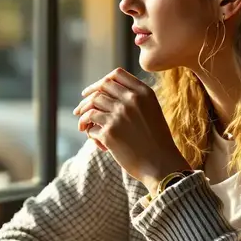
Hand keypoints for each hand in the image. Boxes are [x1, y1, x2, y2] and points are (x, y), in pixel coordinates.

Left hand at [73, 68, 191, 191]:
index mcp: (144, 93)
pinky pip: (91, 128)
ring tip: (82, 126)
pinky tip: (96, 141)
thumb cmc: (156, 141)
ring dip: (83, 116)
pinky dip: (89, 133)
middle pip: (101, 88)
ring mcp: (119, 115)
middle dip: (86, 98)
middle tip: (79, 109)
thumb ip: (135, 99)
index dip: (100, 82)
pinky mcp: (110, 133)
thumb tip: (104, 94)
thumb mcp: (152, 112)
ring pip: (91, 107)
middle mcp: (131, 100)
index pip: (116, 75)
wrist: (162, 165)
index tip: (91, 92)